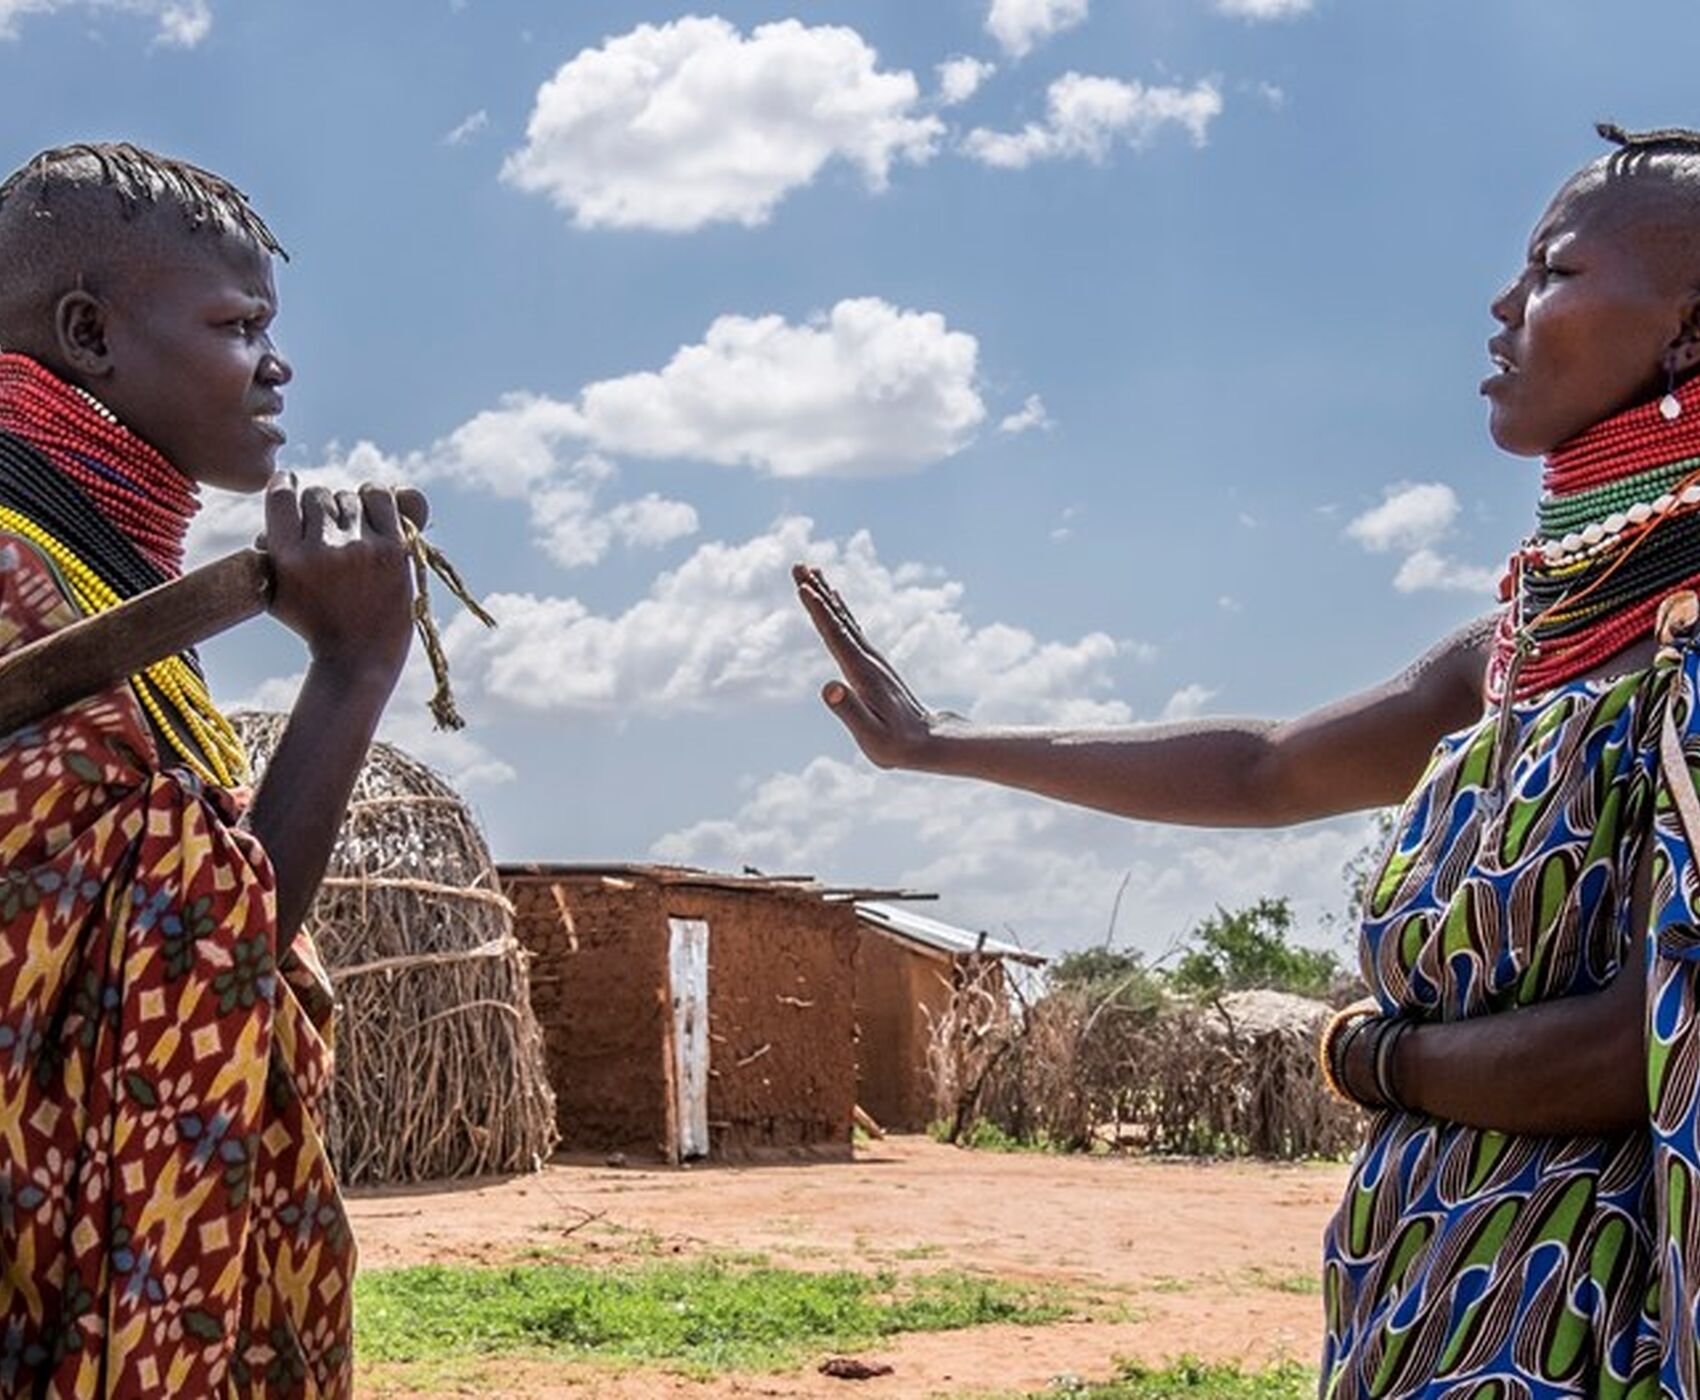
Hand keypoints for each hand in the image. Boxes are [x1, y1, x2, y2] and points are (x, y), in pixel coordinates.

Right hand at [262, 475, 426, 681]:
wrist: (360, 657)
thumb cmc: (315, 623)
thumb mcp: (276, 592)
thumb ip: (270, 549)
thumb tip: (277, 505)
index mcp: (287, 557)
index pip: (280, 495)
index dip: (286, 484)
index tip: (290, 484)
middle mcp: (323, 549)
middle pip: (318, 495)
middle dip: (319, 507)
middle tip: (326, 528)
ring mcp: (361, 548)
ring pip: (350, 496)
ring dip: (349, 507)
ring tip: (351, 530)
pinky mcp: (394, 549)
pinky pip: (384, 498)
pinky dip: (378, 499)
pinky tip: (373, 513)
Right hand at [793, 564, 943, 769]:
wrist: (930, 741)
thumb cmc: (899, 745)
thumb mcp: (872, 736)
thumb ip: (850, 711)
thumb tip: (829, 687)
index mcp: (862, 673)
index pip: (836, 636)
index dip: (819, 611)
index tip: (802, 587)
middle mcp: (868, 659)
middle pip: (838, 619)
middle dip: (817, 592)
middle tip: (798, 565)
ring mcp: (871, 659)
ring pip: (845, 619)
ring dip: (826, 594)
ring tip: (810, 571)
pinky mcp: (872, 664)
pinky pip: (851, 628)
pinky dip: (839, 610)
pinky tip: (834, 599)